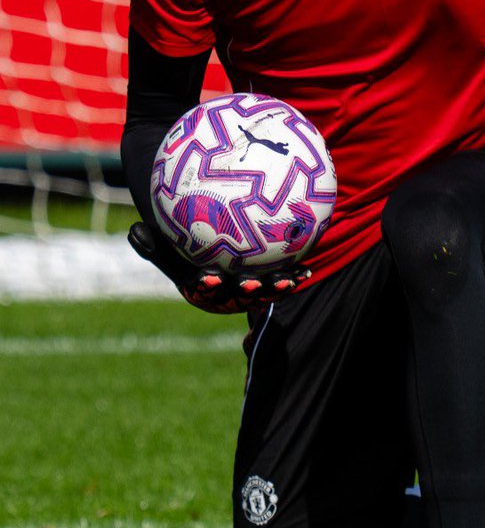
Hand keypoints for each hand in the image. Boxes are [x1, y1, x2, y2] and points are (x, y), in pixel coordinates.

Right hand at [127, 222, 310, 314]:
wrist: (207, 245)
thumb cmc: (183, 243)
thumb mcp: (165, 243)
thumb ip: (152, 243)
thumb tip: (133, 231)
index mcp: (200, 286)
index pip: (201, 289)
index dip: (205, 288)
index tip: (208, 280)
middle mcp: (226, 293)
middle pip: (236, 296)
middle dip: (244, 294)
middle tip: (251, 286)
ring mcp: (247, 289)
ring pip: (262, 292)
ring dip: (275, 288)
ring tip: (288, 281)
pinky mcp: (266, 281)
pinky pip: (280, 280)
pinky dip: (293, 277)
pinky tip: (307, 270)